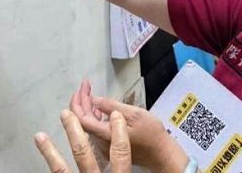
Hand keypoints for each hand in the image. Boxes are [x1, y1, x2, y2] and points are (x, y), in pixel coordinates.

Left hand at [35, 109, 130, 172]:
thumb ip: (124, 167)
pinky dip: (48, 163)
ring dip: (50, 151)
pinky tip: (40, 152)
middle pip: (84, 155)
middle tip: (67, 114)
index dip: (119, 134)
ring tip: (40, 137)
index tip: (116, 116)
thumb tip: (130, 157)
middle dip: (75, 132)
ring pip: (62, 170)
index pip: (120, 155)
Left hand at [69, 80, 188, 172]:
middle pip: (82, 122)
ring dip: (87, 108)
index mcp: (107, 134)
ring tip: (89, 93)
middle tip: (85, 87)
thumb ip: (113, 107)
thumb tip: (96, 100)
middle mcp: (102, 143)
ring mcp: (105, 146)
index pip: (83, 119)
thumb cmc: (152, 135)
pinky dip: (94, 116)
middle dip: (81, 101)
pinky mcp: (109, 147)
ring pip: (89, 125)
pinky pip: (96, 130)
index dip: (79, 102)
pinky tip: (98, 108)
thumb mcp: (135, 114)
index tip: (82, 88)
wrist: (161, 154)